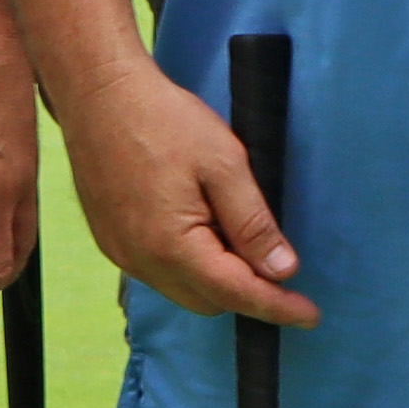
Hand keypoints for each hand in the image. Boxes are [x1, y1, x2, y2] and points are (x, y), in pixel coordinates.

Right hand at [55, 56, 312, 326]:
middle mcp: (141, 261)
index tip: (310, 315)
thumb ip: (253, 223)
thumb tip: (282, 270)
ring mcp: (120, 253)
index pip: (235, 293)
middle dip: (246, 290)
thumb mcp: (224, 164)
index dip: (276, 306)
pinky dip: (188, 265)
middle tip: (274, 255)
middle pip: (208, 301)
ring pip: (182, 290)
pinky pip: (158, 272)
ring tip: (234, 231)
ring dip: (216, 278)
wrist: (98, 93)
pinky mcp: (110, 241)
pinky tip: (200, 227)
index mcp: (171, 246)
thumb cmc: (163, 120)